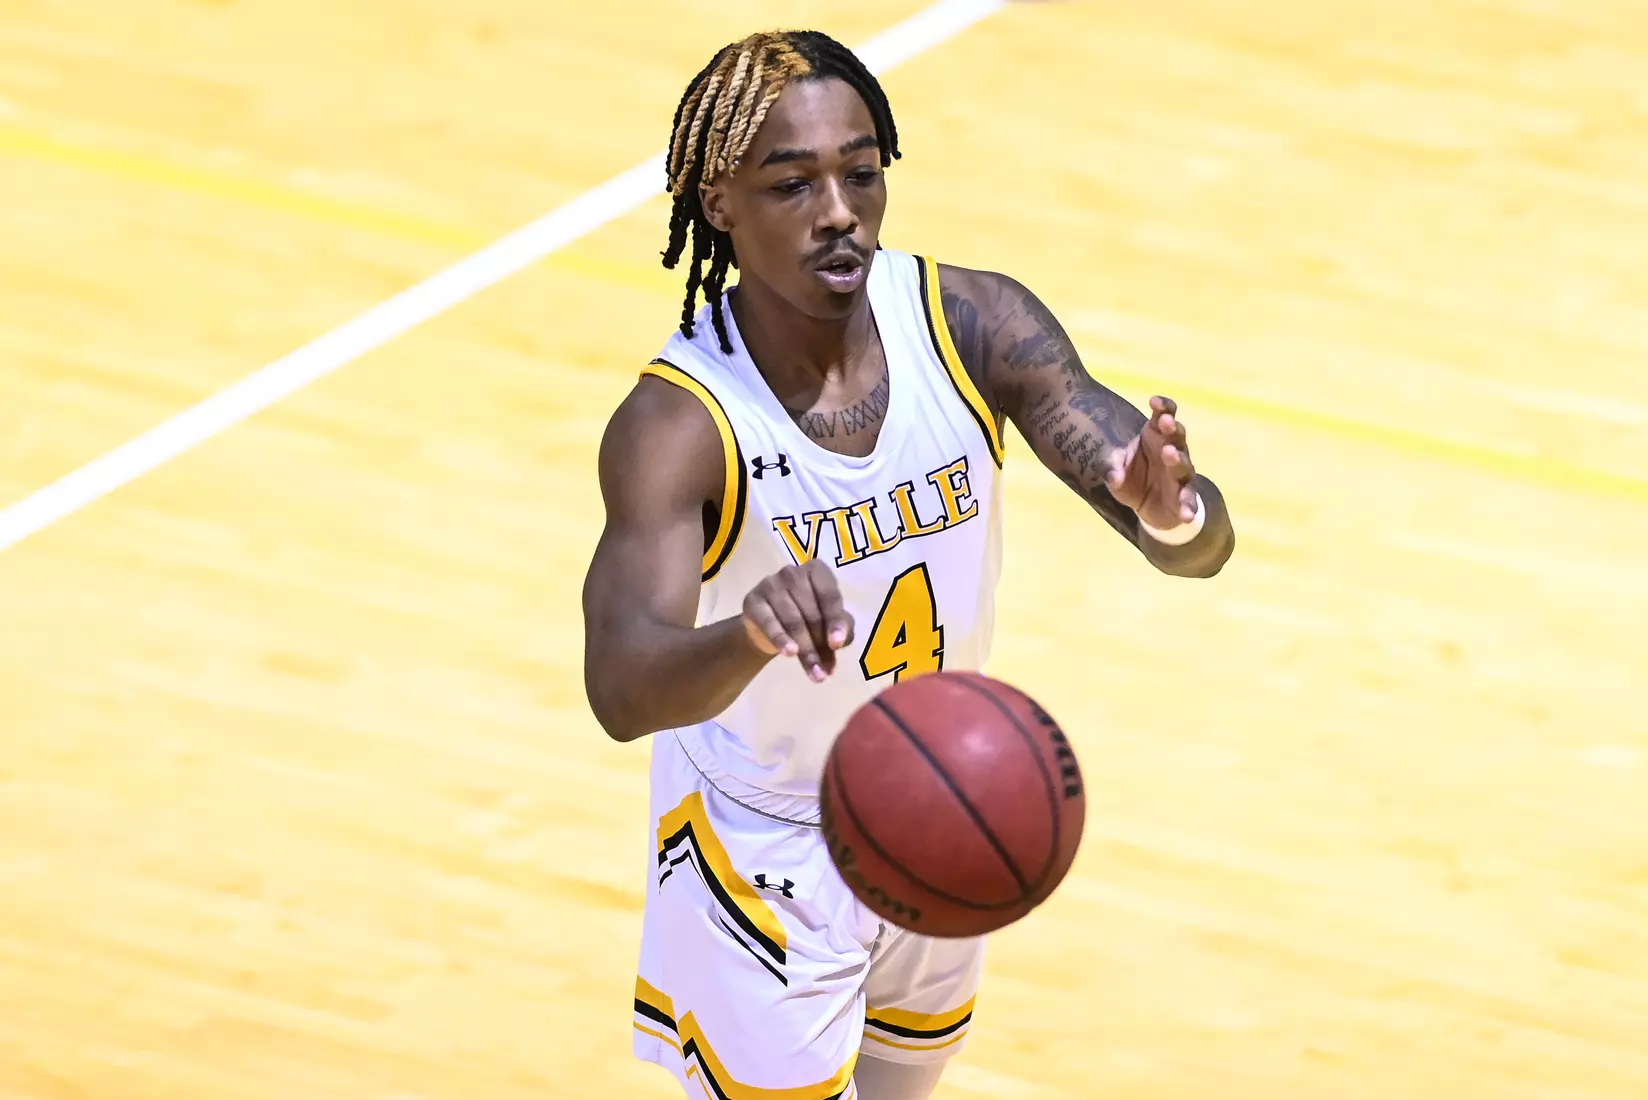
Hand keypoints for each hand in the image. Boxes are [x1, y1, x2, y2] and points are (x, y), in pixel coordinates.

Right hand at [741, 560, 854, 682]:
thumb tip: (840, 644)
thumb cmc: (806, 619)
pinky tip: (789, 653)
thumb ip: (841, 630)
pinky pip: (769, 622)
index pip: (830, 596)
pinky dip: (780, 639)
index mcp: (817, 571)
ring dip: (805, 650)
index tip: (837, 644)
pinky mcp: (753, 600)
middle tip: (824, 671)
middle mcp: (793, 572)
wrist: (767, 626)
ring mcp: (771, 583)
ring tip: (814, 673)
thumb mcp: (828, 624)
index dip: (835, 621)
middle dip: (819, 645)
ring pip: (793, 620)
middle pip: (811, 613)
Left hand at [1105, 396, 1196, 529]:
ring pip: (1184, 464)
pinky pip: (1188, 500)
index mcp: (1155, 436)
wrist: (1144, 506)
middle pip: (1177, 436)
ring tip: (1169, 455)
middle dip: (1172, 428)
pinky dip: (1188, 505)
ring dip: (1177, 459)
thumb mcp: (1115, 472)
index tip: (1153, 401)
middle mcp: (1173, 451)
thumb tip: (1114, 477)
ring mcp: (1181, 474)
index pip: (1164, 416)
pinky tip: (1186, 514)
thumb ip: (1112, 469)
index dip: (1162, 407)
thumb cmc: (1131, 477)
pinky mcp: (1184, 497)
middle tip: (1165, 422)